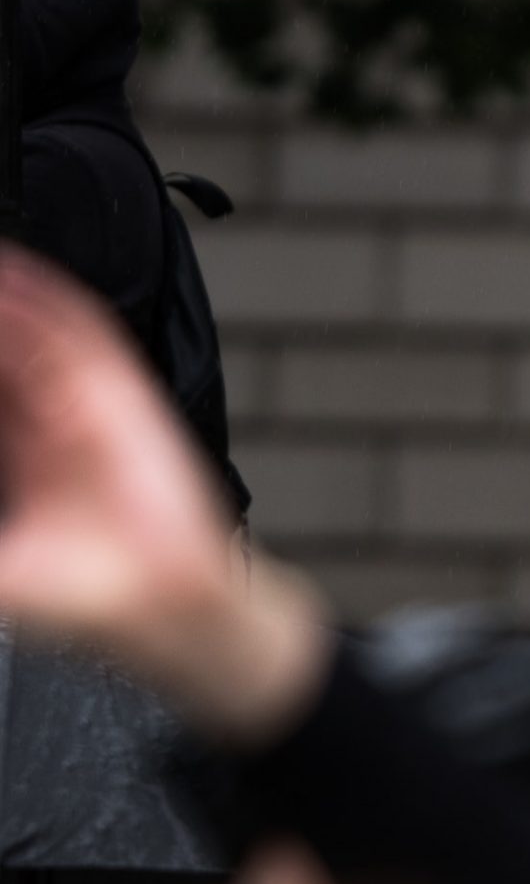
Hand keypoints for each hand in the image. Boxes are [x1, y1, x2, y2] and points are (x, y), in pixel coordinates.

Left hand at [0, 249, 327, 742]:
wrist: (161, 604)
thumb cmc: (93, 600)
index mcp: (32, 466)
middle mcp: (60, 432)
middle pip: (10, 359)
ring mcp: (92, 411)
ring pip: (41, 338)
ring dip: (8, 306)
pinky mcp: (122, 399)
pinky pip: (85, 336)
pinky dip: (49, 302)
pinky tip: (14, 278)